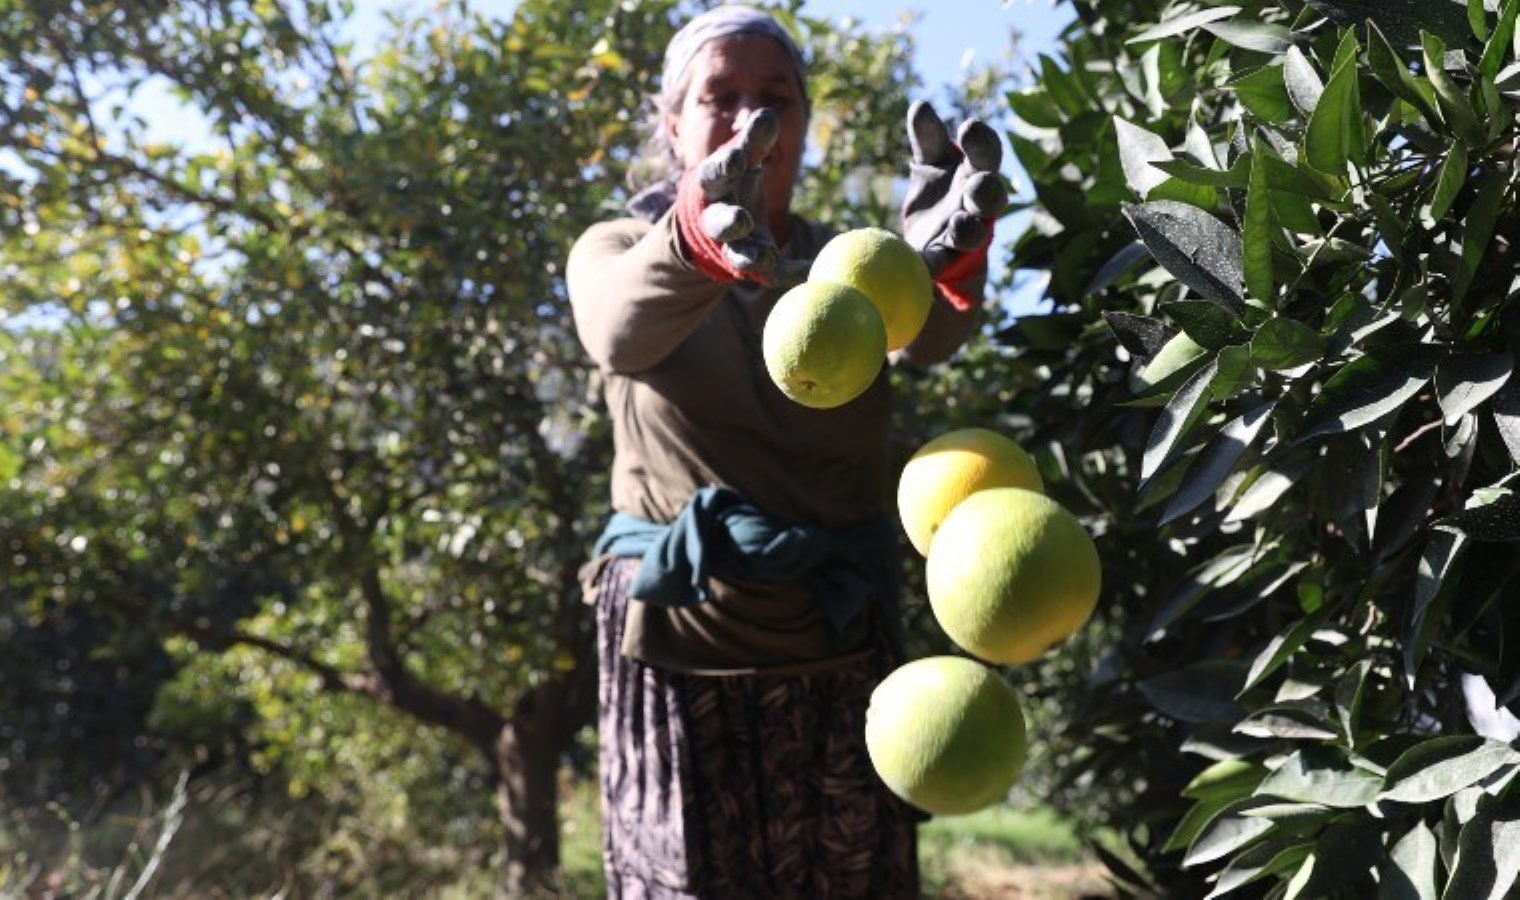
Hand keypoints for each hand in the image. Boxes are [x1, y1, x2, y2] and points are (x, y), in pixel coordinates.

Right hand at [676, 108, 808, 286]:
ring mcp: (733, 245)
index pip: (714, 175)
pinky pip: (770, 272)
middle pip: (720, 223)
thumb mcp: (741, 158)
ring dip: (749, 255)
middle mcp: (718, 219)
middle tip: (742, 219)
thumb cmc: (732, 180)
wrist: (712, 222)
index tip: (738, 159)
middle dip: (729, 221)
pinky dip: (789, 272)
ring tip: (764, 256)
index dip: (724, 168)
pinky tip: (809, 271)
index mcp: (715, 186)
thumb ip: (754, 140)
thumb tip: (769, 114)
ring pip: (737, 254)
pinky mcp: (752, 264)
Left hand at [901, 101, 1006, 307]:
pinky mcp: (947, 259)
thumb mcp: (931, 161)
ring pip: (975, 234)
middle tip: (976, 182)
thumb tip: (920, 105)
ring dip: (968, 228)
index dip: (982, 141)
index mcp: (977, 171)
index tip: (968, 128)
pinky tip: (921, 263)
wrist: (932, 237)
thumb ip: (927, 137)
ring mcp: (967, 234)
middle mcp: (979, 203)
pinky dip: (932, 263)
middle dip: (987, 189)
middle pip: (992, 196)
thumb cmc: (939, 189)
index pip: (987, 153)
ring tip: (957, 222)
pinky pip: (941, 262)